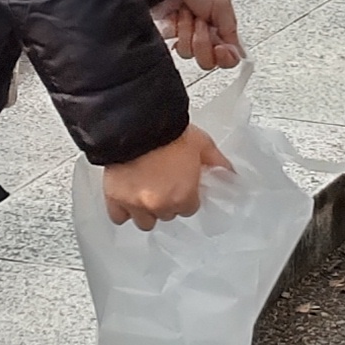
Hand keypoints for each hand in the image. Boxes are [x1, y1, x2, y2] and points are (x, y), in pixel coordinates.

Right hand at [102, 125, 226, 232]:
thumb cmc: (169, 131)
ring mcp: (136, 203)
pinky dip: (123, 211)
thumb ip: (217, 163)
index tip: (182, 186)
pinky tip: (128, 200)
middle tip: (164, 184)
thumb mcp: (202, 144)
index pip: (190, 209)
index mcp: (183, 196)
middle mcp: (160, 204)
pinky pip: (119, 217)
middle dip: (167, 202)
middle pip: (168, 215)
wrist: (138, 123)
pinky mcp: (115, 197)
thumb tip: (230, 174)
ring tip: (146, 193)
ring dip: (147, 211)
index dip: (187, 196)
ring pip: (145, 221)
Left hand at [152, 0, 241, 71]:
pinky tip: (175, 17)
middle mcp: (205, 39)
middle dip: (202, 41)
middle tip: (201, 23)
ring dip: (186, 30)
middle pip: (206, 61)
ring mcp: (186, 38)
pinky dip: (173, 30)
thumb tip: (239, 55)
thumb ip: (231, 33)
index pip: (228, 60)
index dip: (224, 58)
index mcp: (222, 33)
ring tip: (186, 13)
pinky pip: (170, 46)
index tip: (220, 47)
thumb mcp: (223, 5)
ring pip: (187, 53)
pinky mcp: (169, 36)